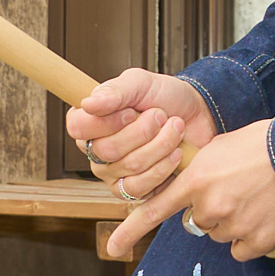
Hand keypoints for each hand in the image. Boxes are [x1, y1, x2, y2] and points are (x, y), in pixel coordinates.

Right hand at [66, 69, 216, 201]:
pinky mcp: (132, 192)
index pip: (78, 127)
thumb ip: (114, 91)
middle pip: (107, 149)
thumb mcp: (141, 83)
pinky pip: (140, 188)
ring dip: (159, 145)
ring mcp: (112, 174)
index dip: (107, 122)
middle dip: (143, 131)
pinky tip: (176, 153)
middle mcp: (95, 149)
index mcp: (90, 120)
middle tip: (161, 115)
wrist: (196, 115)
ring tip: (175, 128)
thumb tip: (88, 104)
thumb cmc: (165, 97)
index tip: (132, 111)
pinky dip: (163, 167)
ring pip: (129, 167)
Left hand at [105, 119, 274, 262]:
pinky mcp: (257, 242)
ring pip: (221, 235)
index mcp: (196, 179)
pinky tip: (263, 216)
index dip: (131, 230)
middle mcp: (209, 206)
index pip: (155, 208)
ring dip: (232, 223)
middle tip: (234, 191)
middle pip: (197, 222)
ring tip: (254, 198)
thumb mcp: (219, 148)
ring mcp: (233, 226)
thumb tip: (191, 193)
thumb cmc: (261, 145)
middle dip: (211, 210)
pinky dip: (250, 238)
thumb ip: (198, 173)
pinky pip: (242, 250)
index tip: (113, 248)